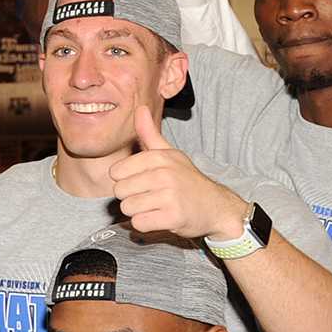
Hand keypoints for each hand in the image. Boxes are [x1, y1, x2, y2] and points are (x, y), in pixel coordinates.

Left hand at [106, 106, 246, 240]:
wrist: (216, 206)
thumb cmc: (187, 180)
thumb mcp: (170, 154)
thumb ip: (149, 134)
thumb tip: (139, 107)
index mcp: (159, 157)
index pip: (116, 172)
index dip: (126, 180)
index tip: (143, 181)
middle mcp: (164, 174)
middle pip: (119, 191)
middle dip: (131, 197)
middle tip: (151, 196)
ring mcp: (169, 196)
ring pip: (127, 208)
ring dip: (138, 211)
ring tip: (156, 206)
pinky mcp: (173, 217)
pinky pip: (139, 223)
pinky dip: (146, 224)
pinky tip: (160, 217)